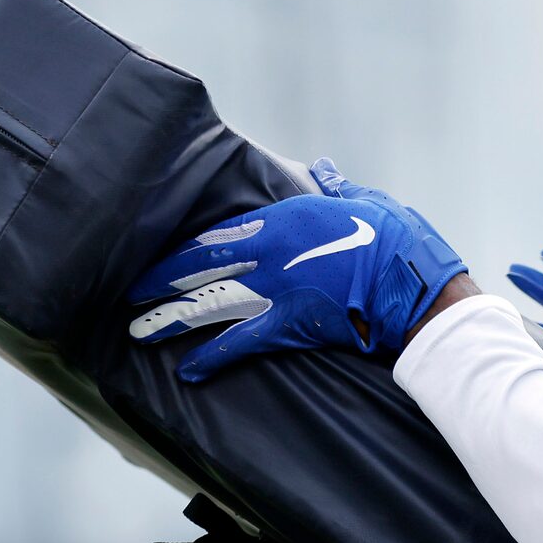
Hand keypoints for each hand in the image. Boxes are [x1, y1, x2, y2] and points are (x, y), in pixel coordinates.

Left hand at [128, 159, 467, 381]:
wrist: (413, 283)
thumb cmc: (396, 238)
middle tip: (129, 293)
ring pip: (210, 304)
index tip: (160, 258)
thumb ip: (334, 188)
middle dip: (162, 281)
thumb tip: (323, 171)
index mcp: (283, 219)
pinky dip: (212, 358)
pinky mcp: (291, 326)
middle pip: (201, 266)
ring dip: (172, 319)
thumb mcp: (363, 200)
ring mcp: (276, 291)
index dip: (184, 250)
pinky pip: (240, 344)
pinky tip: (187, 371)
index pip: (219, 235)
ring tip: (141, 331)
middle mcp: (269, 253)